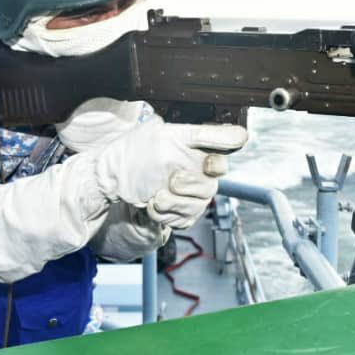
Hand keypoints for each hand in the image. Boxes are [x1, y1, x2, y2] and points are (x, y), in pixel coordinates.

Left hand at [96, 119, 247, 227]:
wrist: (113, 177)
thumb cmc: (136, 150)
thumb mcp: (167, 133)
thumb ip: (206, 134)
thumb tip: (241, 133)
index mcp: (200, 152)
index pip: (223, 159)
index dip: (217, 164)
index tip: (206, 164)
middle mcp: (199, 174)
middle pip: (210, 187)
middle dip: (187, 186)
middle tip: (171, 179)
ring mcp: (190, 196)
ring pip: (197, 207)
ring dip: (172, 203)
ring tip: (154, 194)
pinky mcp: (180, 214)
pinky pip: (183, 220)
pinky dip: (164, 215)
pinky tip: (152, 204)